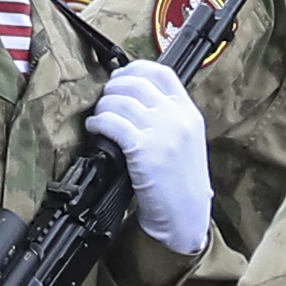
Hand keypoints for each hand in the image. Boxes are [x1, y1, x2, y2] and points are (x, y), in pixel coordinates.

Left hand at [87, 57, 213, 254]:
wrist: (185, 216)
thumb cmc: (180, 183)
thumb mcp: (185, 141)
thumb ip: (168, 116)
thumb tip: (132, 95)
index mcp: (189, 113)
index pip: (162, 73)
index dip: (135, 69)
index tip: (121, 77)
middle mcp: (178, 118)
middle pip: (136, 83)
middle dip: (113, 87)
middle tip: (105, 99)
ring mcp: (162, 133)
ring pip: (121, 101)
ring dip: (103, 106)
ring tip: (99, 116)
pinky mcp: (144, 151)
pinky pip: (113, 123)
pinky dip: (98, 122)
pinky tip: (95, 128)